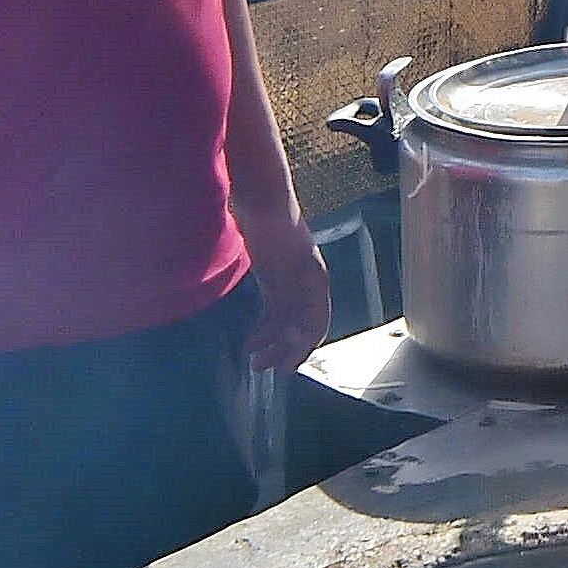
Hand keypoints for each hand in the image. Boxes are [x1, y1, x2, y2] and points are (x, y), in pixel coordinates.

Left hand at [241, 210, 335, 380]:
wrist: (261, 199)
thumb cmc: (275, 223)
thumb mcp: (285, 254)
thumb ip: (291, 285)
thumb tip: (297, 323)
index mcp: (316, 280)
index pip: (316, 322)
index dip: (304, 347)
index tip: (288, 367)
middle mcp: (307, 286)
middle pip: (300, 326)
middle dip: (284, 350)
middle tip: (265, 368)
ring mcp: (290, 284)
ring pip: (285, 323)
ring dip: (272, 343)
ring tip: (254, 361)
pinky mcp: (274, 281)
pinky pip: (273, 313)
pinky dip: (264, 329)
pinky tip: (251, 341)